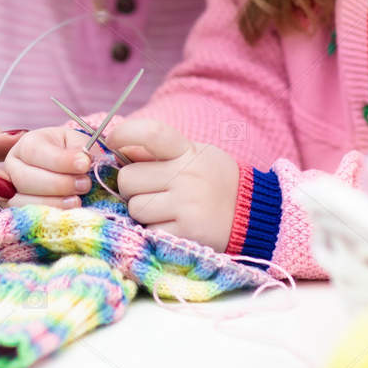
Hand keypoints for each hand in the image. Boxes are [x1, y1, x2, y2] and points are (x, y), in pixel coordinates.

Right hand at [3, 126, 96, 207]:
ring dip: (53, 203)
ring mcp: (10, 191)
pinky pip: (25, 217)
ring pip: (22, 201)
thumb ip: (80, 149)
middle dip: (58, 184)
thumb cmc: (70, 153)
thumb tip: (84, 162)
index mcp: (27, 144)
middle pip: (25, 178)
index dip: (61, 160)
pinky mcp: (16, 211)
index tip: (84, 164)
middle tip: (84, 184)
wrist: (67, 170)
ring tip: (77, 200)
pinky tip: (66, 213)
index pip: (35, 151)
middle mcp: (14, 166)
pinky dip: (47, 216)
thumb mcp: (77, 143)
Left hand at [108, 117, 239, 251]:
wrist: (254, 215)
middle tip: (149, 190)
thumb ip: (158, 153)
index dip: (124, 133)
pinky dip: (155, 230)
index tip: (112, 140)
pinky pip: (149, 230)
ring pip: (135, 207)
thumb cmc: (215, 181)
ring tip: (164, 209)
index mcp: (188, 151)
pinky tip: (174, 225)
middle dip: (132, 186)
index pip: (150, 133)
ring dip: (142, 210)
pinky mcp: (187, 234)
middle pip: (128, 178)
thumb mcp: (194, 155)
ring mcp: (187, 206)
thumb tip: (118, 149)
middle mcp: (187, 176)